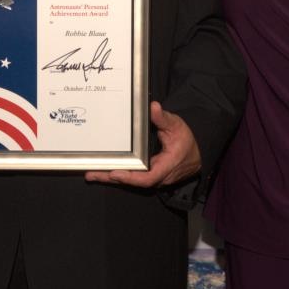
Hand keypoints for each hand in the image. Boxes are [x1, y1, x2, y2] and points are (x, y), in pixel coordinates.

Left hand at [85, 101, 200, 188]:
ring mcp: (154, 179)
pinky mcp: (149, 176)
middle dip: (112, 178)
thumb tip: (153, 107)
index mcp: (167, 166)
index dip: (130, 177)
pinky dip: (118, 175)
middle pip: (133, 181)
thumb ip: (163, 118)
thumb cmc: (185, 140)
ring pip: (131, 181)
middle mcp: (159, 177)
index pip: (148, 178)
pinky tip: (103, 172)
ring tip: (92, 174)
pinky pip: (133, 178)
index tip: (115, 173)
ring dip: (111, 178)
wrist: (196, 152)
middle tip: (92, 174)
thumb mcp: (176, 126)